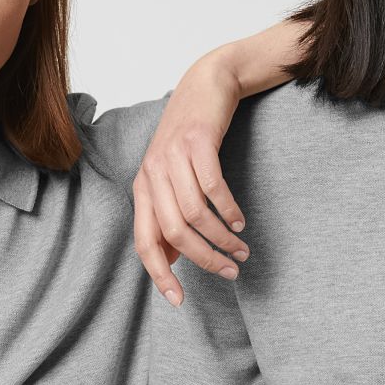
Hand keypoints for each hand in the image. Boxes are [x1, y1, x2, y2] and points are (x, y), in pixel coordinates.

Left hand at [133, 52, 251, 305]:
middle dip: (204, 260)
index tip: (180, 301)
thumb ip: (168, 215)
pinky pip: (212, 188)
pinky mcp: (197, 142)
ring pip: (195, 214)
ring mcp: (173, 157)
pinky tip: (240, 221)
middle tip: (230, 272)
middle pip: (174, 233)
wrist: (206, 84)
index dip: (160, 275)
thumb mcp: (172, 177)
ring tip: (241, 249)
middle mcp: (152, 174)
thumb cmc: (191, 137)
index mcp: (142, 189)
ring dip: (222, 238)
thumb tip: (173, 260)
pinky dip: (228, 210)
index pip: (145, 243)